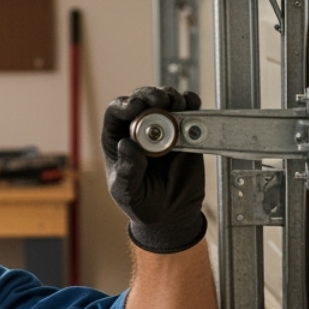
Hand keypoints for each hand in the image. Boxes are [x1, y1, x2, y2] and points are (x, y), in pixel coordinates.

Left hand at [102, 86, 206, 254]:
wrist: (171, 214)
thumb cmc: (141, 203)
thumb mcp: (127, 192)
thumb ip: (127, 171)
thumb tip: (127, 145)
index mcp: (117, 138)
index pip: (116, 113)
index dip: (124, 105)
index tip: (135, 107)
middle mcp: (138, 128)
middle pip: (141, 99)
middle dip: (150, 95)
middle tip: (160, 101)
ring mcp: (162, 127)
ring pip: (164, 100)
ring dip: (171, 96)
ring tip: (178, 104)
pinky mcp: (185, 132)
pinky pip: (188, 111)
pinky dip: (191, 104)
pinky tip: (192, 104)